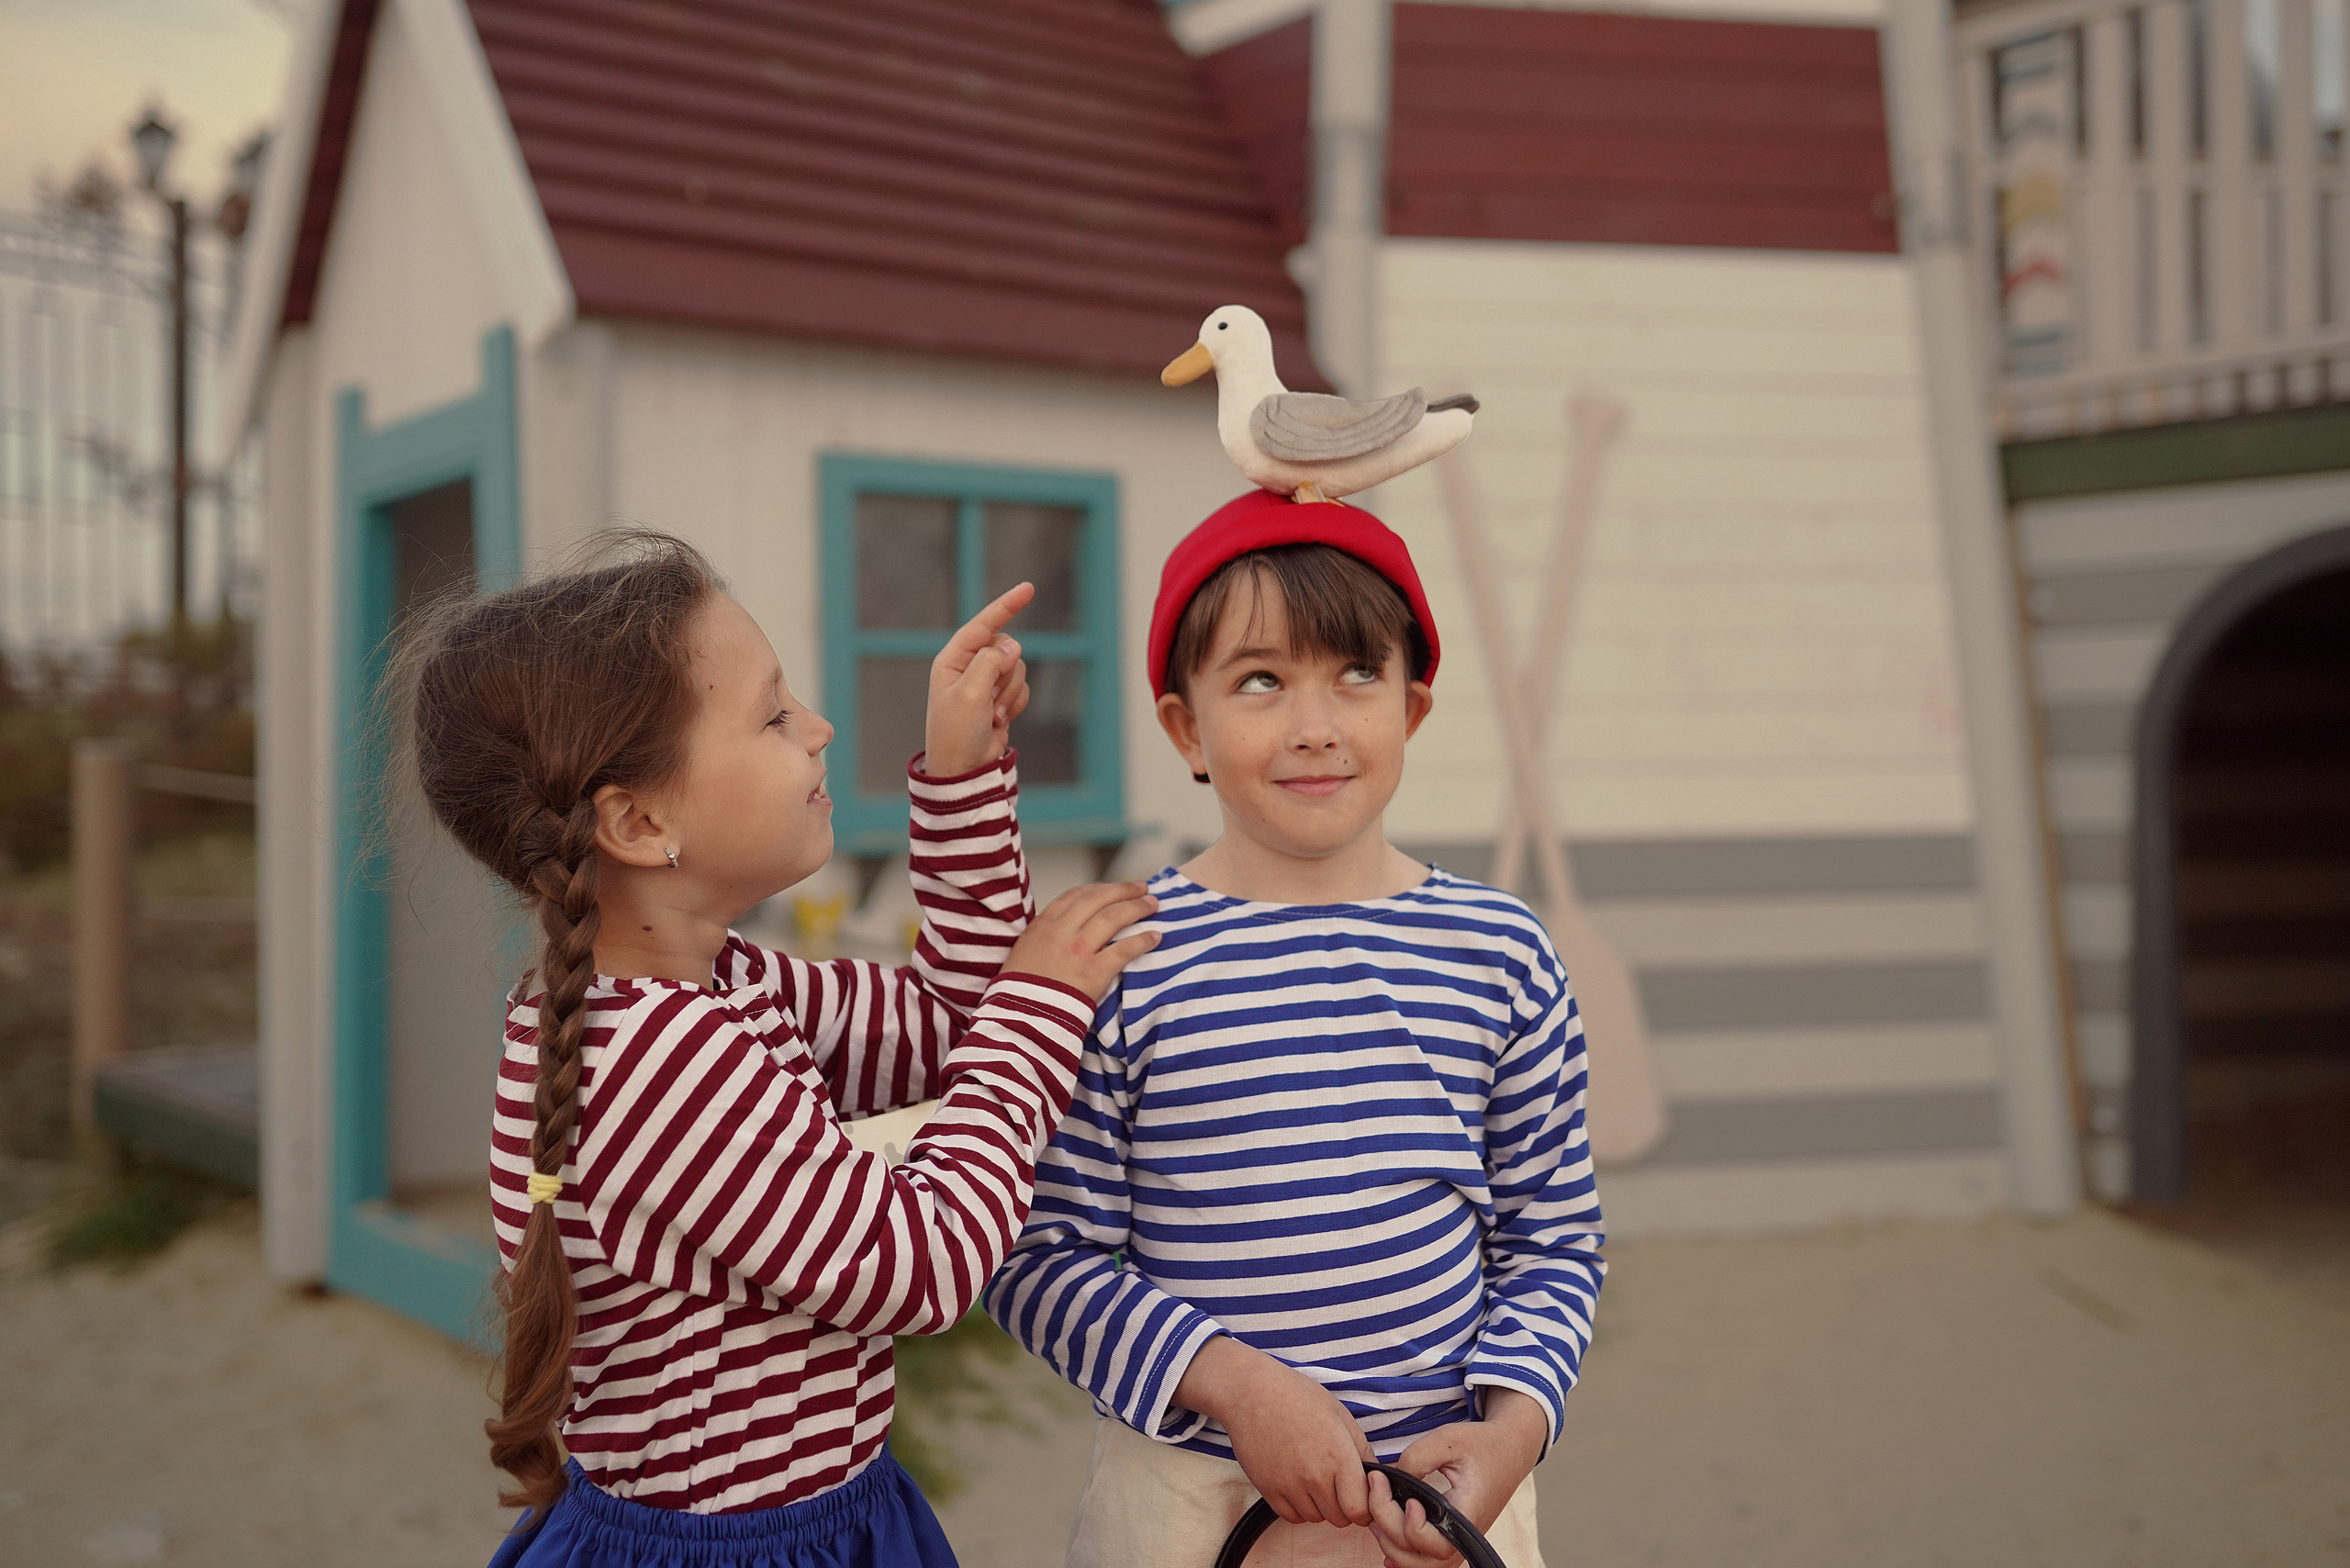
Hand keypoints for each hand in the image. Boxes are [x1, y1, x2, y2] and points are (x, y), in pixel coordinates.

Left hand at [923, 582, 1032, 777]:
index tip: (1029, 588)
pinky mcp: (999, 697)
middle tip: (990, 699)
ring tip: (993, 714)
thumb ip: (991, 662)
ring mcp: (985, 682)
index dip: (1006, 606)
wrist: (964, 768)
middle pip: (1006, 648)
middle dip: (1006, 672)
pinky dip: (1016, 702)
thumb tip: (1013, 645)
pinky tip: (1000, 720)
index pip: (982, 624)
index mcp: (952, 660)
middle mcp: (968, 666)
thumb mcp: (970, 694)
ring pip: (1017, 668)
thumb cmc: (957, 732)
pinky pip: (1021, 686)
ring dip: (1010, 692)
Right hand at [1003, 881, 1158, 1001]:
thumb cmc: (1019, 992)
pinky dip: (1142, 940)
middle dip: (1123, 890)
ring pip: (1112, 917)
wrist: (1018, 1019)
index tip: (1114, 888)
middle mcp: (1060, 932)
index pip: (1075, 895)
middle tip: (1143, 887)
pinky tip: (1155, 937)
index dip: (1099, 888)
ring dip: (1136, 907)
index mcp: (1042, 925)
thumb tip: (1068, 931)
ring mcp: (1077, 951)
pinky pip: (1124, 950)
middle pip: (1098, 899)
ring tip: (1153, 904)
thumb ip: (1045, 937)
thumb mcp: (1023, 953)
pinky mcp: (1093, 973)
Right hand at [1172, 1335, 1373, 1528]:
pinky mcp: (1267, 1490)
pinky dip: (1298, 1507)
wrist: (1252, 1392)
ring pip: (1316, 1518)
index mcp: (1339, 1457)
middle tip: (1337, 1483)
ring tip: (1314, 1477)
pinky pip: (1292, 1517)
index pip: (1360, 1510)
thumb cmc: (1299, 1397)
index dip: (1364, 1505)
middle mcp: (1315, 1477)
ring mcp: (1289, 1486)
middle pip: (1340, 1518)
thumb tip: (1377, 1478)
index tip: (1360, 1493)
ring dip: (1320, 1506)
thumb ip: (1362, 1450)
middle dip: (1343, 1505)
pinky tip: (1298, 1484)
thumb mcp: (1340, 1415)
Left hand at [1367, 1389, 1546, 1567]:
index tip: (1401, 1492)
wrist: (1508, 1451)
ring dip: (1391, 1544)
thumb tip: (1391, 1480)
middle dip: (1386, 1522)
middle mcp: (1464, 1536)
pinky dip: (1404, 1554)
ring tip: (1376, 1513)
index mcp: (1468, 1513)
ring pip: (1418, 1565)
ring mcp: (1459, 1542)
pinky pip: (1426, 1561)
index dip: (1409, 1523)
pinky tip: (1387, 1538)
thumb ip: (1416, 1458)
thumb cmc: (1481, 1445)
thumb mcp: (1447, 1438)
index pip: (1431, 1540)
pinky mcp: (1453, 1540)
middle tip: (1376, 1485)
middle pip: (1417, 1554)